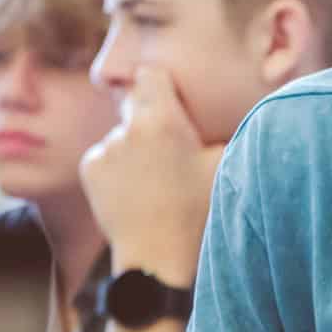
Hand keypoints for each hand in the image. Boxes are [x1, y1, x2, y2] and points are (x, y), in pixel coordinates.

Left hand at [80, 65, 226, 285]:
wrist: (158, 257)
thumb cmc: (198, 211)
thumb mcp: (225, 166)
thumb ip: (227, 129)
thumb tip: (241, 109)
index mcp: (162, 120)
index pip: (151, 74)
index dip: (163, 86)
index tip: (173, 102)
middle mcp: (127, 128)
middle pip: (135, 103)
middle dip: (151, 118)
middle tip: (168, 147)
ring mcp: (104, 148)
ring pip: (123, 133)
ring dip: (135, 146)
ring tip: (154, 178)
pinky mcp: (90, 168)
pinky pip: (106, 154)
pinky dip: (117, 166)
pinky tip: (135, 189)